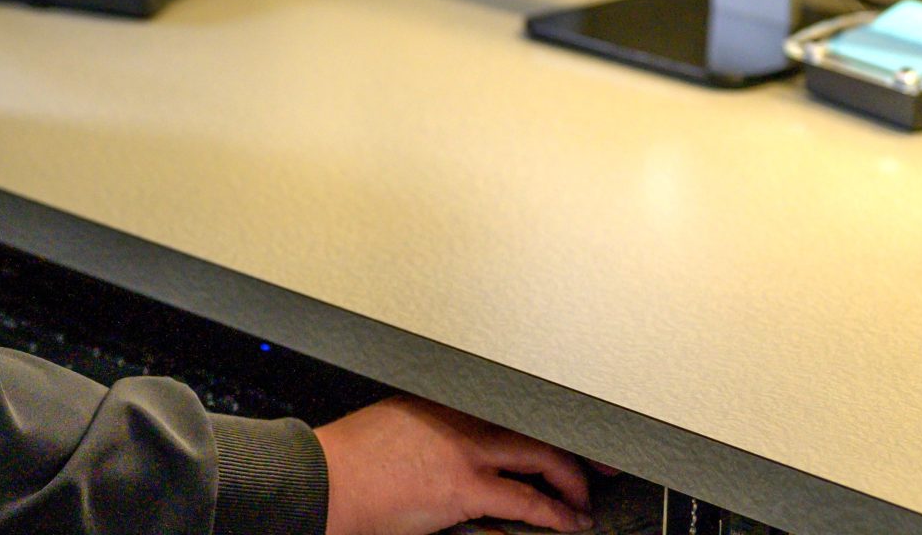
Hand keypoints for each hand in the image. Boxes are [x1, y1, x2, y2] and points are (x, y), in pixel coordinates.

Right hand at [314, 397, 604, 534]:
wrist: (325, 478)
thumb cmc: (347, 461)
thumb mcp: (392, 424)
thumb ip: (430, 432)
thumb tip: (456, 456)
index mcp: (442, 400)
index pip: (509, 406)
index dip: (541, 421)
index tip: (557, 434)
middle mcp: (460, 417)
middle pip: (535, 424)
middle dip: (575, 448)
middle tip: (596, 468)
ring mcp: (465, 451)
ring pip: (542, 456)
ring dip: (571, 482)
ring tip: (582, 501)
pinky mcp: (464, 488)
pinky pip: (527, 500)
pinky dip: (556, 513)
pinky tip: (568, 522)